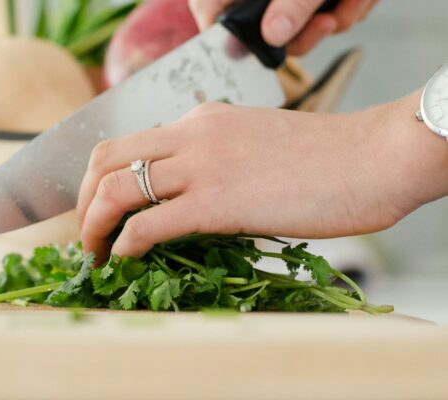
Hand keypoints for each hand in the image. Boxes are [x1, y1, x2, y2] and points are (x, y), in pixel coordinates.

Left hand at [76, 92, 447, 261]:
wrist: (372, 158)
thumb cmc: (324, 160)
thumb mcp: (253, 144)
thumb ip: (214, 161)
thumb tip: (186, 200)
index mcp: (199, 121)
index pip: (127, 143)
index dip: (99, 179)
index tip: (98, 210)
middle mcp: (190, 135)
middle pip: (104, 159)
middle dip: (82, 201)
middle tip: (86, 234)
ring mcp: (200, 166)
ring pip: (115, 189)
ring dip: (93, 226)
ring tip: (94, 254)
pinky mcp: (216, 202)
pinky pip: (148, 224)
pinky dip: (124, 244)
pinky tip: (124, 258)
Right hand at [189, 0, 378, 54]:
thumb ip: (293, 1)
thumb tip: (274, 36)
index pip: (211, 10)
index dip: (224, 34)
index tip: (248, 51)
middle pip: (263, 26)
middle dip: (303, 31)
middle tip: (324, 23)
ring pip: (300, 24)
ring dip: (333, 19)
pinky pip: (325, 14)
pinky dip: (347, 7)